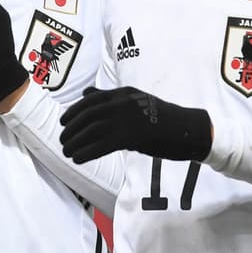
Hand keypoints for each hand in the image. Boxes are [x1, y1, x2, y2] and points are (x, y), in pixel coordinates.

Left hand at [60, 86, 211, 163]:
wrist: (188, 129)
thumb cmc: (161, 117)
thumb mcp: (135, 101)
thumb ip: (110, 98)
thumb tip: (86, 93)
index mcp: (123, 93)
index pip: (91, 100)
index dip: (74, 111)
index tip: (63, 122)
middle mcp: (123, 103)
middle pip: (89, 115)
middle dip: (72, 129)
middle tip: (63, 141)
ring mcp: (128, 119)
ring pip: (93, 130)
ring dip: (77, 142)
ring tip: (68, 152)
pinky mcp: (133, 136)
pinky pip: (104, 144)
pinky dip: (88, 152)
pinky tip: (79, 159)